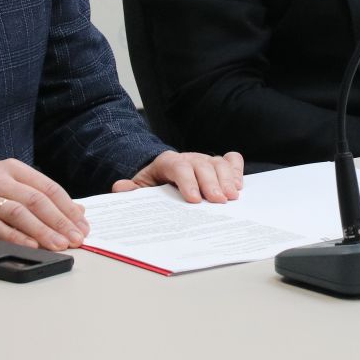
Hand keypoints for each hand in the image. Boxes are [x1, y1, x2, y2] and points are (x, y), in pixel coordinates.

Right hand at [0, 160, 87, 251]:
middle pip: (37, 200)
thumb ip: (34, 193)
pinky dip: (15, 236)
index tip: (83, 225)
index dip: (68, 207)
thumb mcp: (2, 182)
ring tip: (59, 245)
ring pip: (19, 211)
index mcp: (12, 169)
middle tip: (77, 238)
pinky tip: (29, 246)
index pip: (48, 187)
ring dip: (43, 230)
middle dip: (61, 221)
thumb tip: (72, 210)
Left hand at [115, 151, 243, 202]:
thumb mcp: (140, 187)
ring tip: (232, 197)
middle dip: (212, 183)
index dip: (187, 181)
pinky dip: (237, 170)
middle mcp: (189, 158)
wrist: (162, 174)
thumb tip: (121, 188)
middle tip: (218, 201)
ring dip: (227, 179)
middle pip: (202, 164)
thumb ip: (131, 189)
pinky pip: (231, 160)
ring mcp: (205, 160)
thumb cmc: (154, 184)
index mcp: (167, 162)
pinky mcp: (218, 165)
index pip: (178, 166)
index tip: (194, 199)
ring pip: (219, 163)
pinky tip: (238, 185)